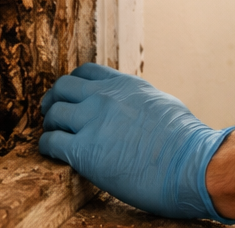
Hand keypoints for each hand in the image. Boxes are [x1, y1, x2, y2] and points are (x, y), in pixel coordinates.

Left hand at [39, 63, 234, 221]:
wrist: (187, 162)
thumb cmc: (183, 138)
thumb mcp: (160, 102)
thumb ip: (137, 100)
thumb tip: (135, 107)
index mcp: (124, 84)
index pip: (85, 72)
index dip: (72, 85)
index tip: (69, 97)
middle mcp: (104, 96)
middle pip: (62, 87)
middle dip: (54, 100)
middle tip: (52, 114)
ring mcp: (93, 121)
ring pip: (53, 113)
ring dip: (50, 124)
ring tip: (52, 135)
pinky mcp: (84, 151)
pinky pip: (51, 142)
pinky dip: (47, 147)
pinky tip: (52, 153)